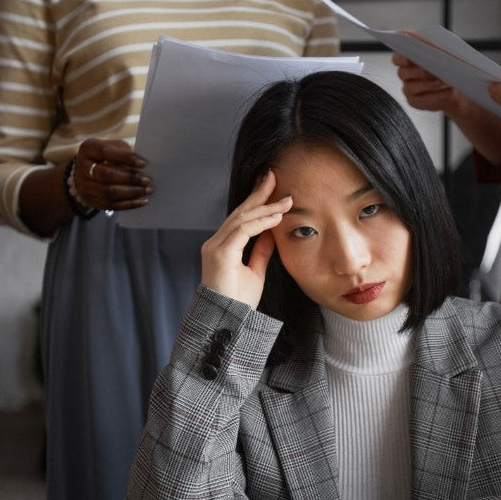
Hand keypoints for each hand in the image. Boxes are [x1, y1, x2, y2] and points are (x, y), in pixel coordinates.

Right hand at [72, 138, 152, 211]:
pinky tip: (143, 201)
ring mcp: (84, 186)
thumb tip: (143, 165)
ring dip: (132, 192)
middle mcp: (82, 167)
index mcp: (88, 149)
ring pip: (109, 192)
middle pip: (106, 175)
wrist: (87, 172)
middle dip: (130, 178)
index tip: (144, 164)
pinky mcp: (90, 201)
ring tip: (148, 190)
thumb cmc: (107, 156)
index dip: (126, 158)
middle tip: (148, 180)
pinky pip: (111, 205)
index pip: (106, 152)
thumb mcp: (114, 147)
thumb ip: (125, 153)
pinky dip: (129, 204)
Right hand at [200, 171, 288, 308]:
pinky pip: (243, 231)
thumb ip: (261, 251)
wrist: (227, 323)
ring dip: (265, 207)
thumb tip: (272, 233)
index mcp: (221, 246)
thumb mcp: (255, 272)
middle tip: (274, 176)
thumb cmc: (238, 303)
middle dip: (258, 194)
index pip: (240, 218)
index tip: (272, 189)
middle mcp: (215, 243)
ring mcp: (215, 248)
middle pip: (239, 212)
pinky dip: (261, 222)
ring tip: (285, 199)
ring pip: (242, 219)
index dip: (256, 202)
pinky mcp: (220, 254)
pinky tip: (276, 217)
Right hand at [392, 52, 464, 114]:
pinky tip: (447, 92)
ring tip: (443, 81)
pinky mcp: (415, 102)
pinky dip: (436, 96)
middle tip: (433, 70)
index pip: (397, 58)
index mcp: (406, 59)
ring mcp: (408, 89)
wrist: (454, 82)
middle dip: (419, 71)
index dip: (402, 58)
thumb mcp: (442, 52)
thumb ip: (434, 47)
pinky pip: (422, 101)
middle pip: (403, 73)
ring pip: (411, 87)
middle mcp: (404, 74)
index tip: (411, 57)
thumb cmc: (445, 64)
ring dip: (428, 84)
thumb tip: (435, 48)